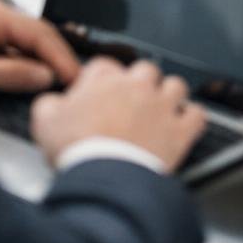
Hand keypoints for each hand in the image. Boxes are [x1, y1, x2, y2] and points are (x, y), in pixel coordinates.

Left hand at [0, 0, 79, 99]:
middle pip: (37, 35)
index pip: (39, 33)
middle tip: (74, 82)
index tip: (75, 77)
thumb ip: (9, 75)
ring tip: (59, 82)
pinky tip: (35, 78)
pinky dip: (26, 63)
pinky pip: (15, 48)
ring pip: (28, 42)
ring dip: (42, 62)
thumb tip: (46, 76)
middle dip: (56, 58)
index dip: (60, 57)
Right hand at [31, 57, 206, 170]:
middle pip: (145, 70)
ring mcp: (162, 105)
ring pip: (175, 86)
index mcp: (104, 80)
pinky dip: (193, 118)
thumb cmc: (77, 150)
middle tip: (131, 102)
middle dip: (140, 83)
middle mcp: (137, 86)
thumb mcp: (45, 122)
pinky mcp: (181, 129)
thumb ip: (49, 104)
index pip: (104, 66)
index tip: (99, 93)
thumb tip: (53, 101)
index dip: (101, 80)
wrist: (105, 176)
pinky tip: (185, 124)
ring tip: (160, 110)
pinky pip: (197, 114)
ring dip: (169, 96)